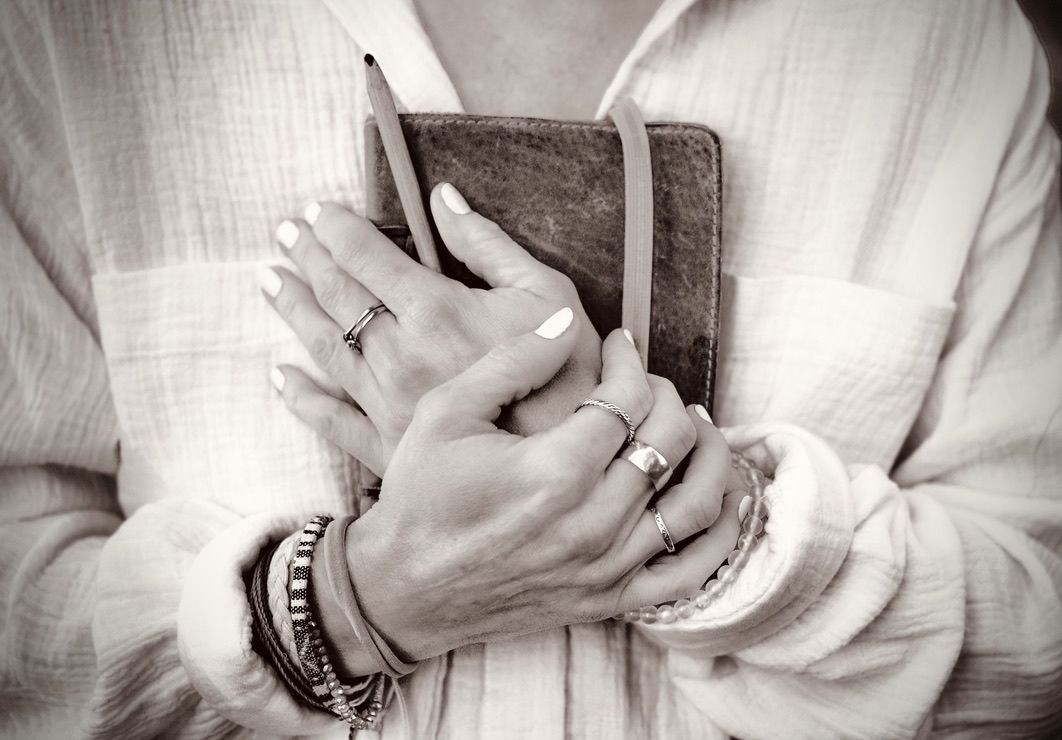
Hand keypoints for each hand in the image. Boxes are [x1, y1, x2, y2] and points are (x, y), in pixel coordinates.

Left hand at [260, 184, 601, 474]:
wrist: (564, 462)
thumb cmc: (566, 375)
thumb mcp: (546, 293)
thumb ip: (488, 245)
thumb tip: (444, 200)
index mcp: (435, 311)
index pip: (367, 258)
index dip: (339, 230)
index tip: (319, 211)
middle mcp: (398, 354)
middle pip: (339, 296)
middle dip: (309, 258)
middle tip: (286, 234)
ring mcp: (386, 402)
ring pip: (325, 347)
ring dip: (295, 310)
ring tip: (271, 280)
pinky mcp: (386, 444)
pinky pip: (330, 417)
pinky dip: (301, 396)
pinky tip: (280, 376)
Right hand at [337, 311, 735, 661]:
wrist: (404, 590)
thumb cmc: (420, 498)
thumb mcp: (447, 414)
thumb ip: (513, 361)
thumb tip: (568, 324)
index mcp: (554, 471)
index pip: (628, 399)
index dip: (631, 361)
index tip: (619, 346)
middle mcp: (592, 522)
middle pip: (670, 441)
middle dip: (667, 397)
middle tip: (645, 384)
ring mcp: (606, 567)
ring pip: (698, 503)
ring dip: (710, 455)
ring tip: (696, 428)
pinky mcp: (608, 599)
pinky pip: (691, 574)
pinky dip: (721, 535)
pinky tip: (723, 499)